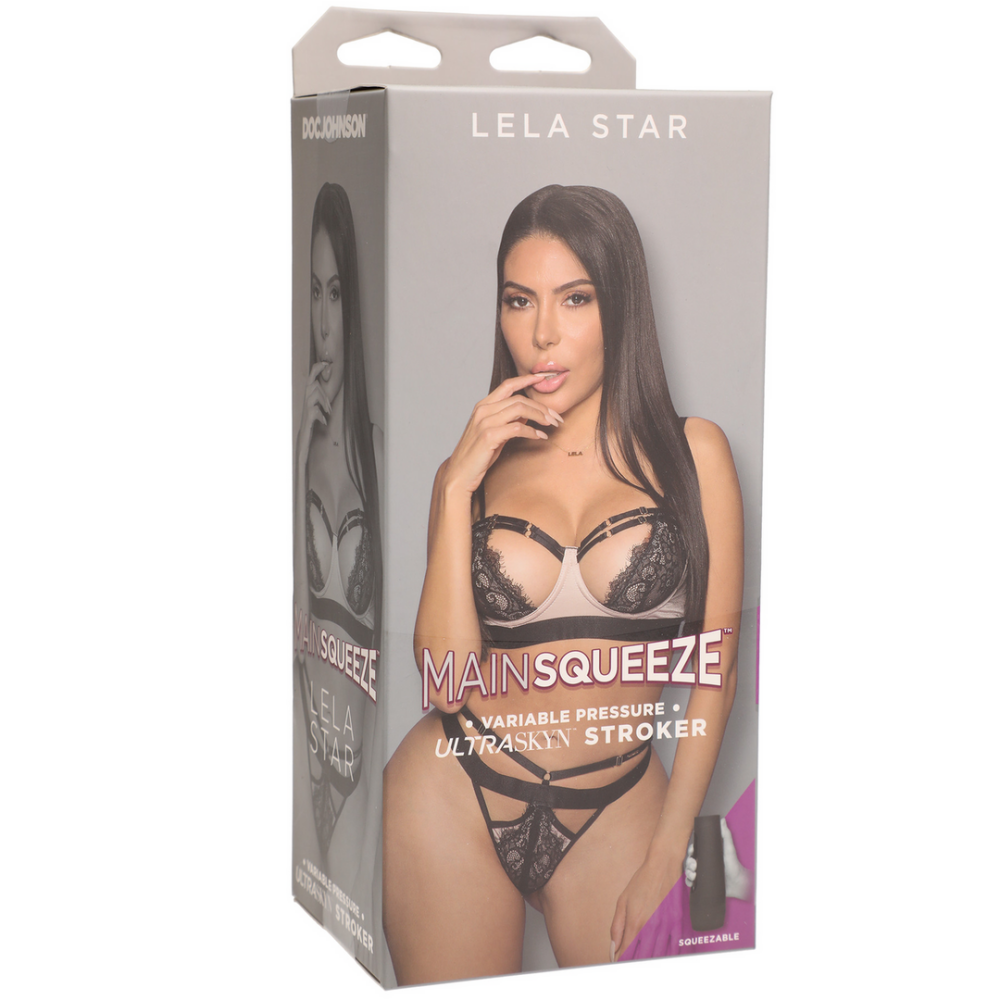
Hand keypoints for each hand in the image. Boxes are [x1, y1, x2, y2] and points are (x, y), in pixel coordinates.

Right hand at [297, 361, 332, 468]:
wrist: (305, 437)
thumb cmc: (314, 419)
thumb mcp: (319, 404)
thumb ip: (323, 394)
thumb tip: (331, 380)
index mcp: (309, 395)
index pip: (310, 377)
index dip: (316, 369)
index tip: (325, 362)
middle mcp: (306, 399)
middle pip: (314, 386)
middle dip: (324, 394)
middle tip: (330, 407)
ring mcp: (306, 408)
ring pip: (314, 396)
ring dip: (324, 403)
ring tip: (328, 412)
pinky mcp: (307, 419)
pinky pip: (314, 410)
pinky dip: (320, 415)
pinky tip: (324, 421)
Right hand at [440, 374, 562, 496]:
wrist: (460, 473)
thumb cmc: (477, 454)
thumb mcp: (494, 432)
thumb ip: (508, 420)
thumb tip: (527, 414)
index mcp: (483, 405)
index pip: (508, 385)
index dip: (527, 379)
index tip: (543, 378)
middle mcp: (483, 410)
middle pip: (519, 399)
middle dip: (541, 406)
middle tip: (556, 417)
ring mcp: (485, 422)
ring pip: (519, 409)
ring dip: (540, 416)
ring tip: (552, 424)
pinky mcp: (489, 436)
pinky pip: (517, 428)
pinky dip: (532, 431)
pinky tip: (540, 436)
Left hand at [610, 852, 684, 960]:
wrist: (663, 866)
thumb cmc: (642, 882)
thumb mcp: (623, 901)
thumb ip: (617, 926)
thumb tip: (613, 948)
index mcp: (635, 922)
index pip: (627, 952)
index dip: (622, 961)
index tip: (619, 963)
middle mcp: (651, 927)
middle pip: (643, 957)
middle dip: (635, 963)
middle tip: (630, 964)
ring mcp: (666, 927)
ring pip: (658, 954)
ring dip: (649, 959)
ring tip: (642, 960)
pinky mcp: (677, 923)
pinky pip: (673, 947)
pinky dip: (666, 954)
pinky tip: (660, 954)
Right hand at [683, 817, 751, 900]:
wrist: (738, 882)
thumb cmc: (734, 864)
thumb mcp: (729, 848)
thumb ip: (725, 834)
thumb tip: (722, 819)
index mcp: (706, 853)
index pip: (694, 849)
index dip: (691, 849)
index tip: (693, 850)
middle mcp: (702, 863)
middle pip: (690, 860)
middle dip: (689, 862)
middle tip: (694, 865)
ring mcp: (702, 873)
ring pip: (689, 871)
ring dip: (688, 872)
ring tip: (694, 875)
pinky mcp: (702, 883)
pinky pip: (691, 882)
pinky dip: (689, 882)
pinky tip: (692, 882)